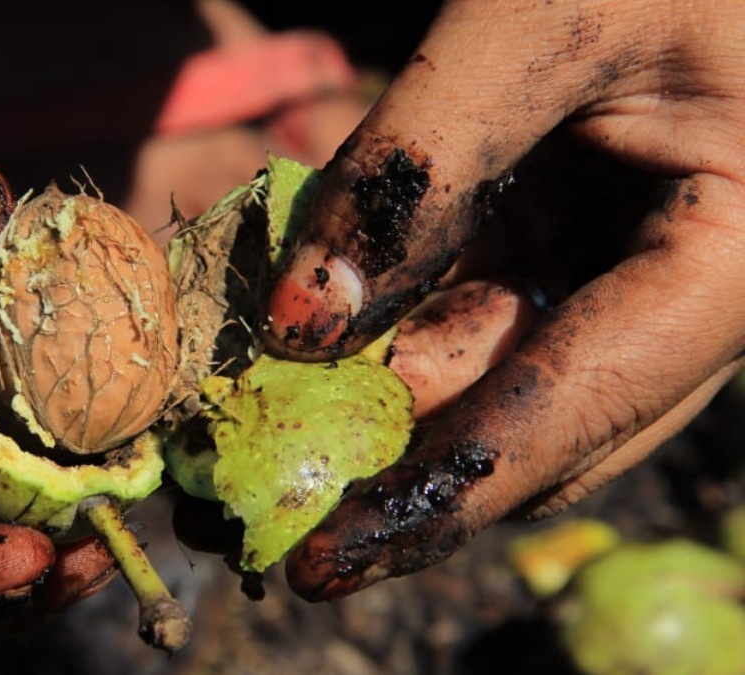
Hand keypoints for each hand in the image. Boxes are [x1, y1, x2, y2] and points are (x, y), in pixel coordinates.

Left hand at [265, 0, 744, 597]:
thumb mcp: (537, 26)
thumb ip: (417, 173)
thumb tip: (298, 327)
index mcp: (737, 263)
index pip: (575, 409)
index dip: (439, 495)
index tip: (321, 563)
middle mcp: (689, 287)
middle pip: (525, 415)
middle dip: (384, 464)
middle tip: (247, 513)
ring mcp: (630, 259)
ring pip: (489, 362)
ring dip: (368, 399)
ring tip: (245, 442)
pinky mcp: (575, 224)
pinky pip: (474, 293)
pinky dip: (385, 318)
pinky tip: (297, 342)